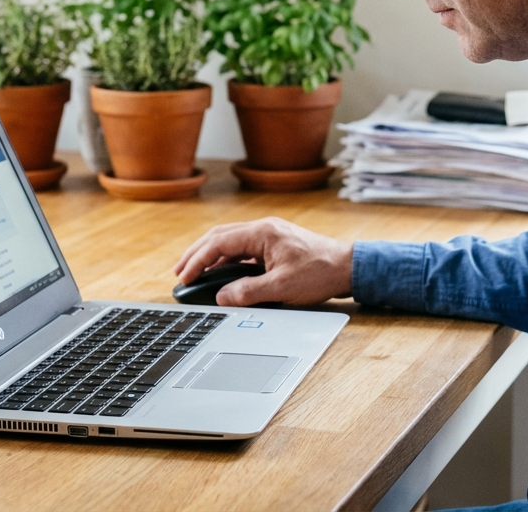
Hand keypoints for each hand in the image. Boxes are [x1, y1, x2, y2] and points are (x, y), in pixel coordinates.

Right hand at [174, 217, 353, 306]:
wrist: (348, 268)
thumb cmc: (320, 272)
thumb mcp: (282, 288)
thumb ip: (248, 292)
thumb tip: (222, 297)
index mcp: (263, 233)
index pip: (219, 243)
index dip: (198, 260)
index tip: (184, 276)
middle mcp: (264, 229)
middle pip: (220, 237)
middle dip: (197, 254)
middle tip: (180, 272)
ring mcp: (269, 236)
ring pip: (230, 242)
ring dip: (211, 256)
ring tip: (194, 272)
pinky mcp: (274, 245)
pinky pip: (243, 249)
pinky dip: (227, 260)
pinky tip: (220, 273)